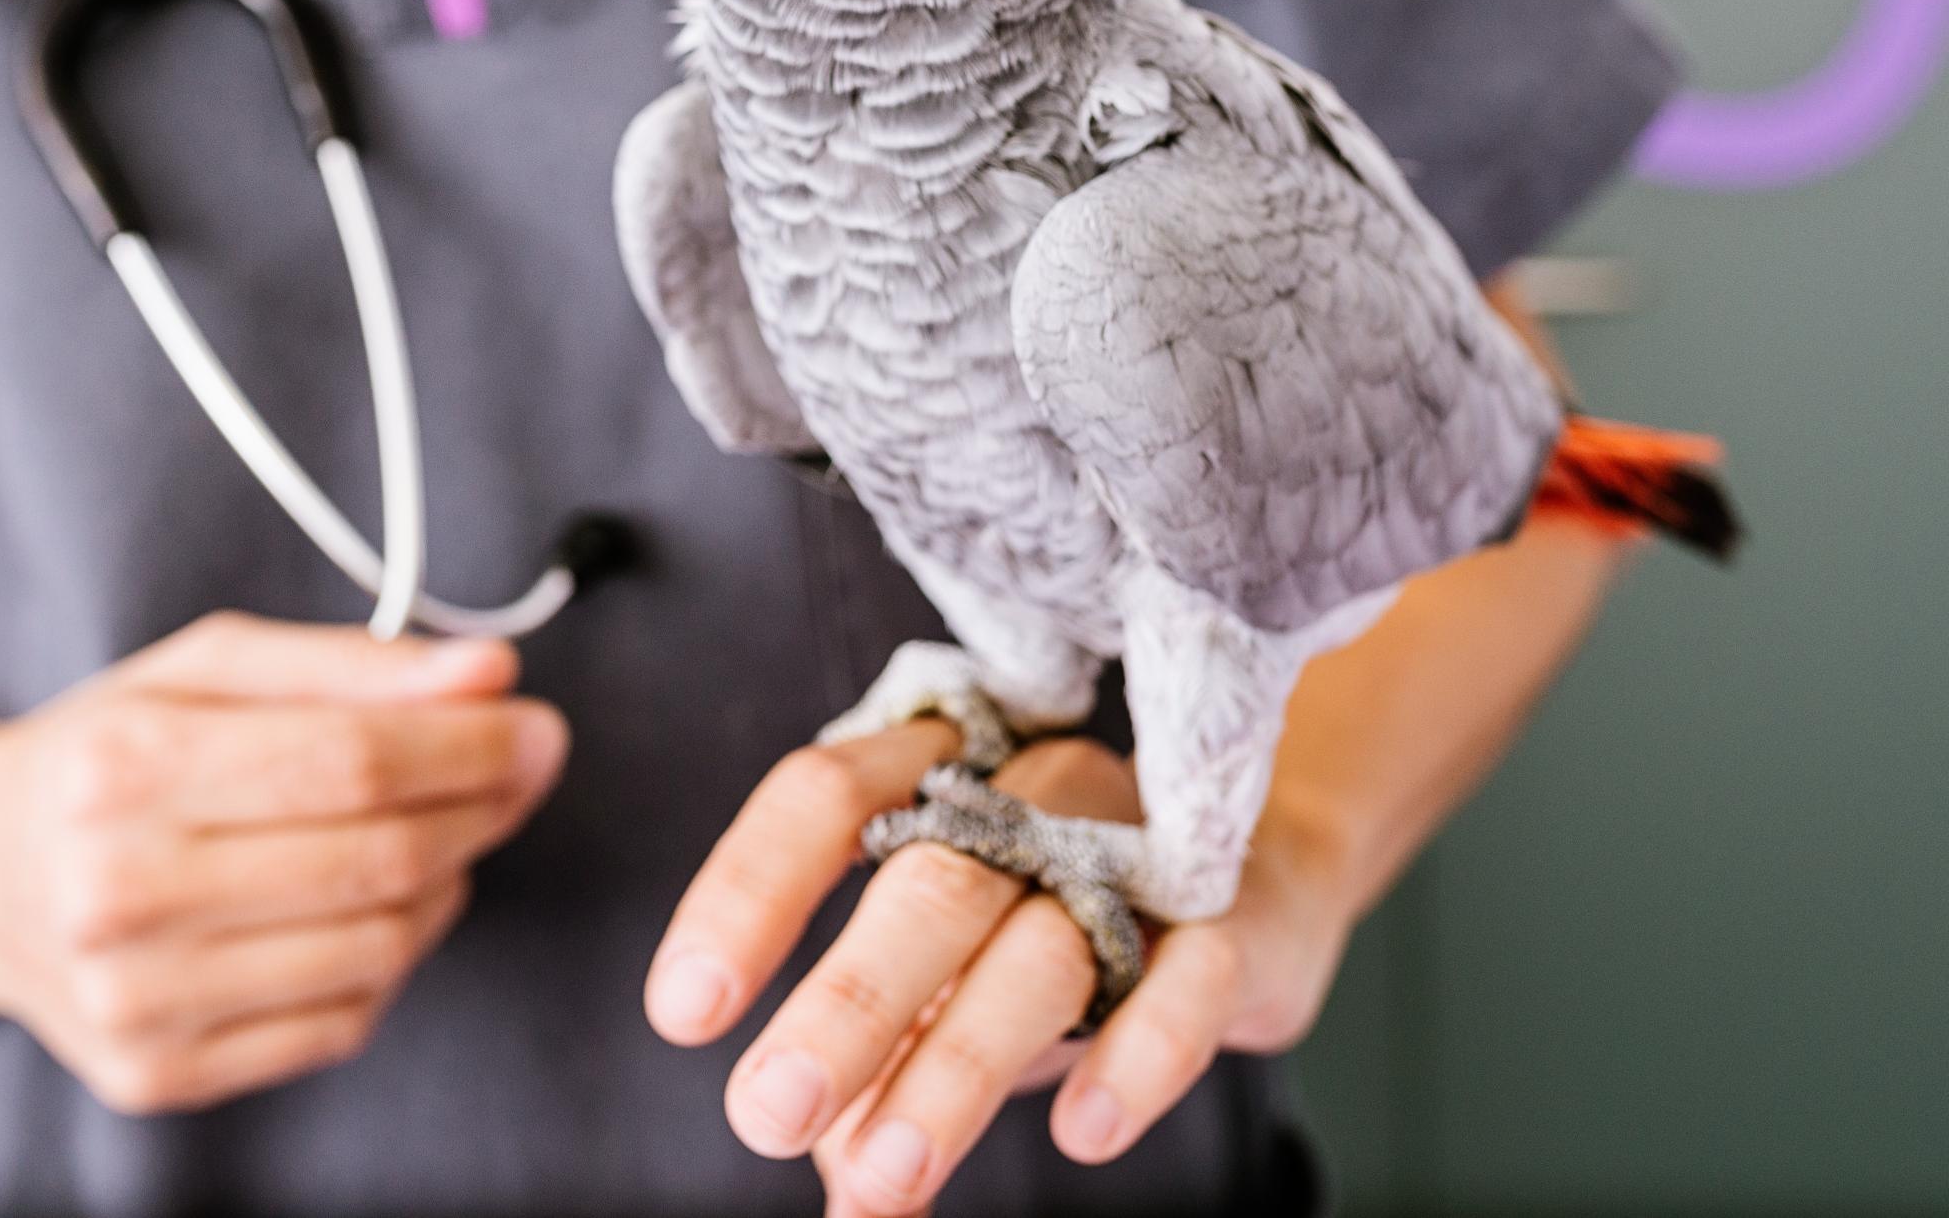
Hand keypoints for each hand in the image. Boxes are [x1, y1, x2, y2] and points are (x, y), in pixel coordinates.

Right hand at [0, 612, 566, 1113]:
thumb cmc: (106, 757)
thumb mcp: (205, 668)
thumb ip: (351, 664)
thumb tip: (487, 673)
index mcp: (120, 766)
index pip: (349, 761)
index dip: (469, 745)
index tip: (534, 726)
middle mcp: (114, 890)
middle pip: (373, 857)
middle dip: (481, 807)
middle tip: (520, 772)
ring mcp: (133, 999)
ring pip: (374, 948)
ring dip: (446, 883)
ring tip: (442, 836)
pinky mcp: (156, 1075)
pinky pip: (339, 1022)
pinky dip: (390, 960)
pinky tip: (376, 907)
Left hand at [643, 723, 1355, 1215]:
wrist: (1265, 873)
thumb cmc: (1058, 917)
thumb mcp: (955, 973)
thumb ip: (886, 1061)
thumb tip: (830, 1179)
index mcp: (942, 771)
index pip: (826, 798)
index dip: (749, 893)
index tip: (683, 1008)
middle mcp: (1034, 791)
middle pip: (929, 877)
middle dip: (844, 1007)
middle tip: (765, 1114)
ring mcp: (1143, 847)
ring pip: (1041, 945)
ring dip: (955, 1066)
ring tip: (883, 1175)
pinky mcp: (1240, 920)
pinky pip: (1190, 982)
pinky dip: (1134, 1059)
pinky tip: (1080, 1134)